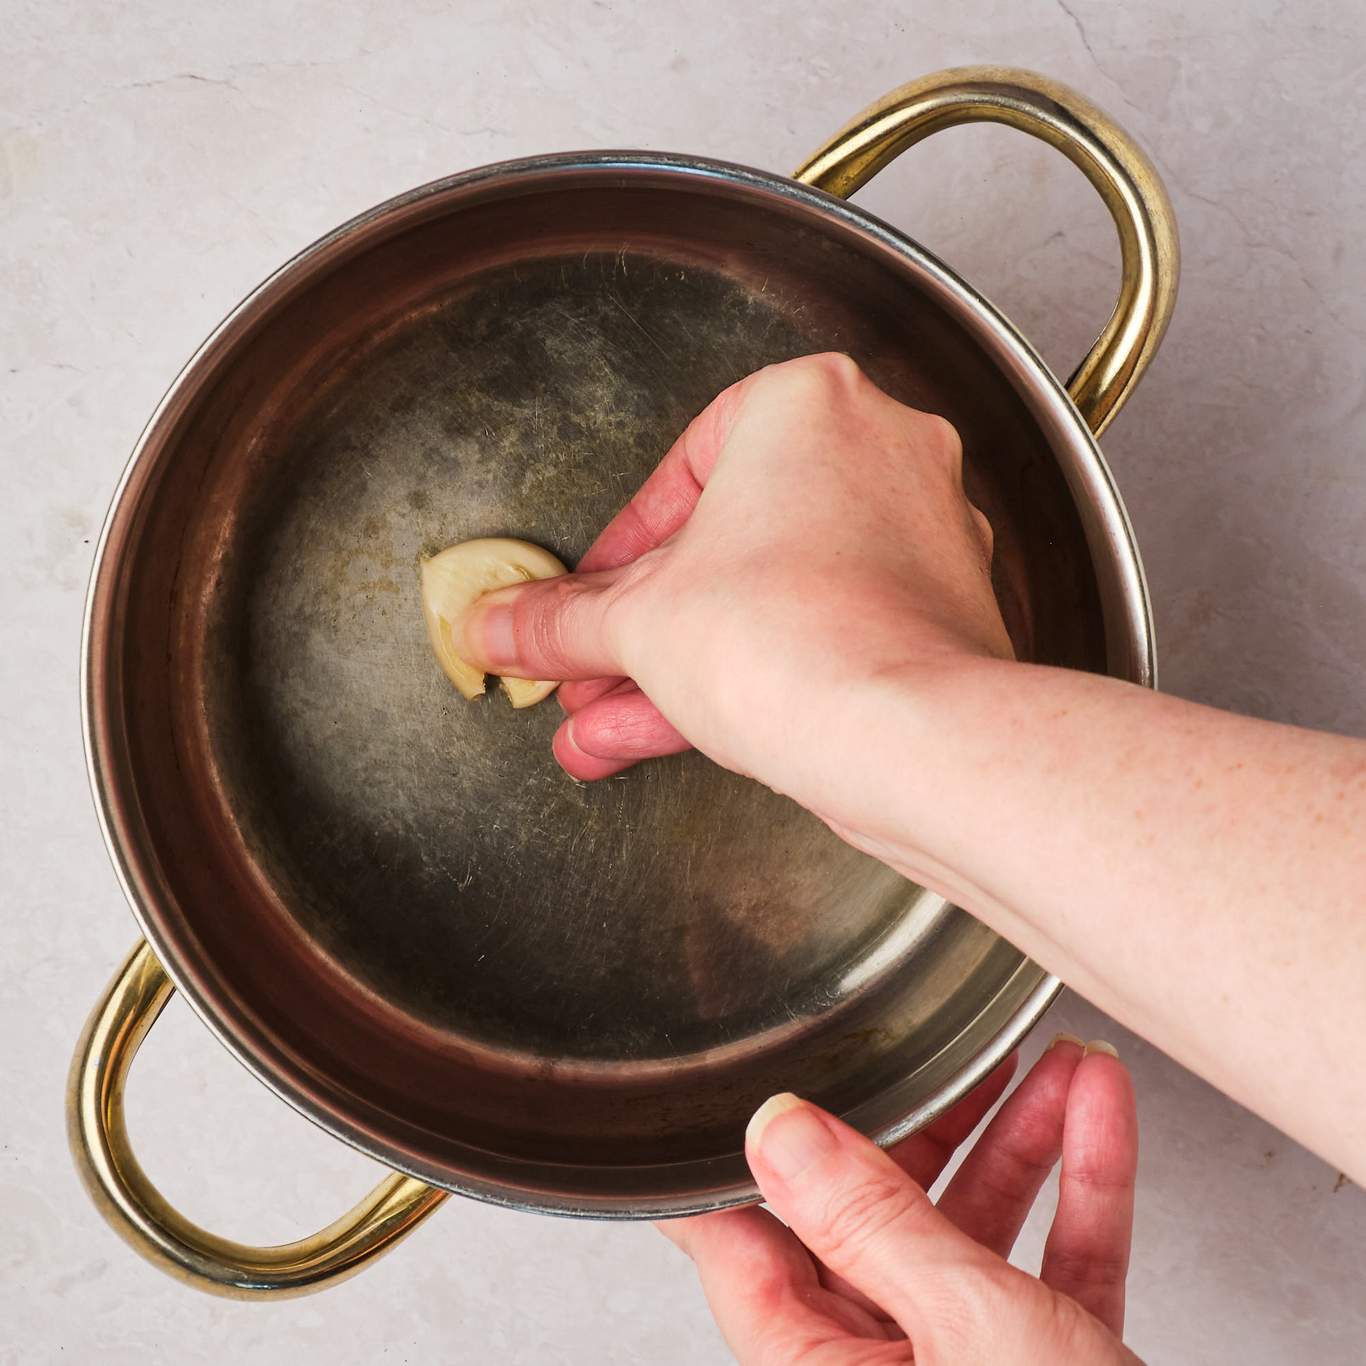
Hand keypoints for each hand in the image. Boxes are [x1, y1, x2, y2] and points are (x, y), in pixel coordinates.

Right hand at [456, 353, 1006, 861]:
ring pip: (772, 601)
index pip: (679, 475)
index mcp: (808, 405)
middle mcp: (880, 452)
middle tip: (592, 668)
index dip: (615, 553)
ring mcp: (922, 536)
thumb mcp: (636, 622)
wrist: (910, 741)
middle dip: (642, 628)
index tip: (587, 600)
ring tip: (609, 722)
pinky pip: (821, 636)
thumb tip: (500, 626)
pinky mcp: (943, 615)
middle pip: (726, 548)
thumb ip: (559, 619)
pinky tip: (675, 732)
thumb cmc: (795, 640)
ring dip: (681, 668)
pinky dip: (753, 678)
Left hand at [659, 1039, 1140, 1364]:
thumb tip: (777, 1131)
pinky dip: (1081, 1192)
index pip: (741, 1248)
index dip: (739, 1159)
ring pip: (974, 1234)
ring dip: (1024, 1139)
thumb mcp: (971, 1335)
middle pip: (873, 1220)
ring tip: (1055, 1061)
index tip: (738, 1080)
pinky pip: (1050, 1269)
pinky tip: (1100, 1116)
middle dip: (931, 1124)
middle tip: (945, 1054)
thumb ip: (871, 1226)